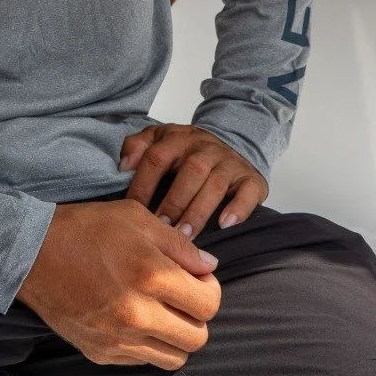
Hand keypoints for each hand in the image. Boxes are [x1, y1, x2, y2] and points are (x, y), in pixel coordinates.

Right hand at [16, 198, 220, 368]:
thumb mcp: (137, 218)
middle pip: (198, 338)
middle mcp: (137, 314)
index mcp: (151, 276)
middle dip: (197, 316)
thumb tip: (209, 266)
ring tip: (162, 311)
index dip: (209, 288)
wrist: (31, 254)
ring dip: (177, 336)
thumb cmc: (86, 229)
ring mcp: (118, 339)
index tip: (197, 278)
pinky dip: (149, 344)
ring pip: (175, 358)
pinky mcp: (101, 353)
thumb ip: (181, 245)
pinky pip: (144, 361)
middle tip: (182, 295)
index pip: (209, 304)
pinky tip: (136, 319)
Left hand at [120, 123, 267, 237]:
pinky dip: (239, 208)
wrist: (231, 143)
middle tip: (161, 227)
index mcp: (179, 138)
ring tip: (186, 236)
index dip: (143, 184)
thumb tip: (123, 165)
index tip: (133, 210)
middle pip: (190, 171)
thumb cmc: (187, 151)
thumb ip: (137, 146)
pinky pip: (249, 191)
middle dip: (174, 201)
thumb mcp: (160, 139)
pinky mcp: (252, 178)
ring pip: (215, 184)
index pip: (157, 158)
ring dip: (199, 211)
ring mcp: (230, 162)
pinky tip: (226, 224)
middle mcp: (206, 148)